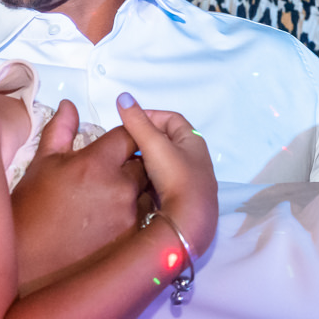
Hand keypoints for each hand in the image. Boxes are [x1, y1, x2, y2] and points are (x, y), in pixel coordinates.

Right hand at [10, 101, 147, 284]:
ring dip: (136, 190)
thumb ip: (60, 130)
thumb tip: (70, 105)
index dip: (121, 139)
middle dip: (131, 164)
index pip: (127, 136)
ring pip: (147, 191)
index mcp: (97, 162)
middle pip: (143, 162)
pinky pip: (144, 217)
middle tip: (110, 173)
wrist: (28, 260)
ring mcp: (129, 214)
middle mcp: (120, 186)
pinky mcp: (133, 238)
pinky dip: (134, 214)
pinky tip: (112, 219)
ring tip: (110, 199)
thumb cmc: (31, 209)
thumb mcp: (42, 164)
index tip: (113, 146)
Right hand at [115, 94, 218, 253]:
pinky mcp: (182, 198)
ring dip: (145, 160)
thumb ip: (137, 122)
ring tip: (125, 163)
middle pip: (167, 140)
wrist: (189, 222)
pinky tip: (134, 183)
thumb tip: (123, 97)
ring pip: (163, 162)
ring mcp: (189, 180)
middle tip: (124, 143)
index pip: (171, 118)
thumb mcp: (154, 145)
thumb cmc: (176, 178)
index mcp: (193, 140)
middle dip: (145, 138)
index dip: (149, 115)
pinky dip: (148, 178)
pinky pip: (162, 181)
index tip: (128, 121)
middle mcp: (195, 158)